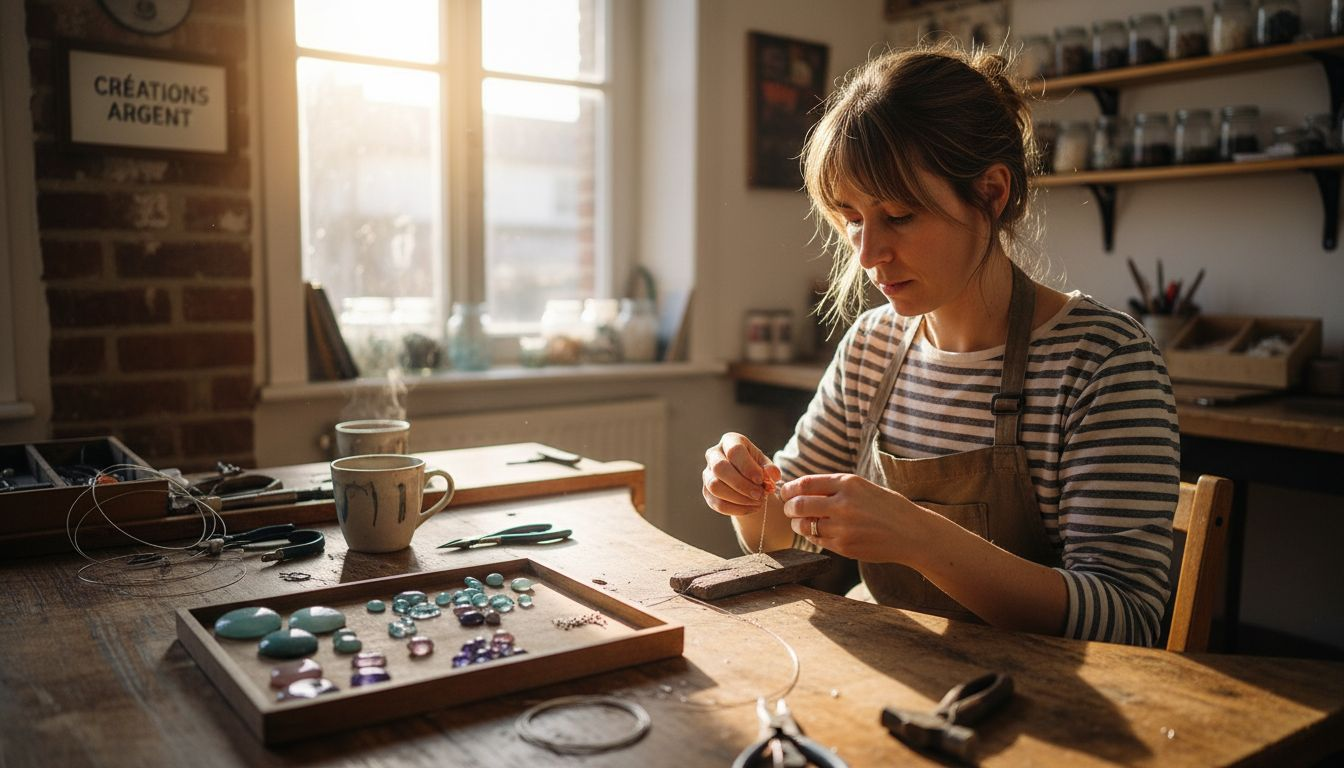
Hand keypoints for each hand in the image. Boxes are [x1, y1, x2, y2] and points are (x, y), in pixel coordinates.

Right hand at [702, 432, 780, 516]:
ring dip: (739, 498)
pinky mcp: (706, 491)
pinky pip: (717, 503)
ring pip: (715, 487)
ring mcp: (707, 473)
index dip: (747, 467)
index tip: (761, 480)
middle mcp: (714, 454)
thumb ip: (770, 469)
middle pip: (720, 468)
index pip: (734, 451)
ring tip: (758, 502)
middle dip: (741, 485)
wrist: (746, 480)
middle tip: (760, 495)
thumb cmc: (756, 467)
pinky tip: (751, 508)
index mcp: (729, 441)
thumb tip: (773, 475)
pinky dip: (736, 509)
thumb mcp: (765, 464)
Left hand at [779, 473, 916, 561]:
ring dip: (797, 524)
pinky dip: (813, 536)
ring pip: (805, 525)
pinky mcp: (844, 546)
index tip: (785, 492)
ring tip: (800, 522)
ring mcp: (842, 527)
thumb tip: (801, 490)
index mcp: (848, 483)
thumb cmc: (887, 507)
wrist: (911, 533)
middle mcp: (843, 504)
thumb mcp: (862, 487)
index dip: (790, 489)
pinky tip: (818, 532)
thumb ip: (834, 488)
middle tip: (788, 509)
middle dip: (788, 507)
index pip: (805, 484)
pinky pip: (818, 540)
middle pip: (799, 505)